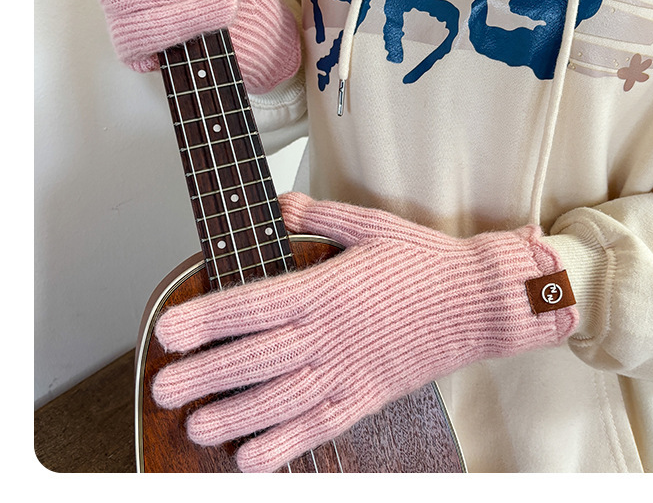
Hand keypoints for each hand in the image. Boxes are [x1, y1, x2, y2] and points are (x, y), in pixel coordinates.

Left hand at [152, 193, 577, 471]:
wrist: (478, 300)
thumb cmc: (424, 260)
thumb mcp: (371, 225)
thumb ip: (319, 217)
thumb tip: (280, 205)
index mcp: (326, 289)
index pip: (254, 305)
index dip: (207, 320)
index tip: (167, 333)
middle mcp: (331, 334)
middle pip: (258, 358)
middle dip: (205, 374)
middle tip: (162, 388)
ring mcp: (351, 370)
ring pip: (283, 399)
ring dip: (236, 415)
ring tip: (195, 426)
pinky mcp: (370, 395)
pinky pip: (323, 426)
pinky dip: (287, 445)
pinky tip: (252, 459)